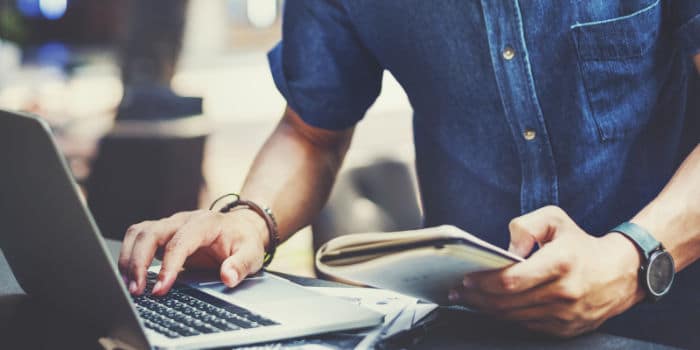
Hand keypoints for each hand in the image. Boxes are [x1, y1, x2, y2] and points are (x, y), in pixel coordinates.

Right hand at [118, 209, 268, 295]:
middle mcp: (183, 220)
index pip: (180, 242)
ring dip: (129, 259)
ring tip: (130, 287)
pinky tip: (130, 277)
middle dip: (139, 262)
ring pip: (138, 233)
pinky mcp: (162, 234)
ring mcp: (170, 225)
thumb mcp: (251, 253)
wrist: (241, 228)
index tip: (161, 288)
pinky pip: (137, 238)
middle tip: (137, 291)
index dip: (168, 265)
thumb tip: (228, 277)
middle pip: (151, 233)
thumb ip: (241, 265)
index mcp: (205, 223)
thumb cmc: (244, 240)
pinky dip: (129, 256)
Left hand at [450, 206, 645, 336]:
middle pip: (507, 302)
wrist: (621, 273)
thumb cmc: (580, 243)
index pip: (510, 280)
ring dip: (488, 309)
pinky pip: (527, 325)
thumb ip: (526, 226)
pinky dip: (508, 317)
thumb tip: (507, 248)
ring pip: (514, 317)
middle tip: (458, 290)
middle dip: (477, 297)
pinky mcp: (566, 329)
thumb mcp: (555, 219)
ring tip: (470, 298)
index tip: (466, 278)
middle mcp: (563, 292)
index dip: (483, 282)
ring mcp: (566, 315)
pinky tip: (494, 307)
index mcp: (559, 263)